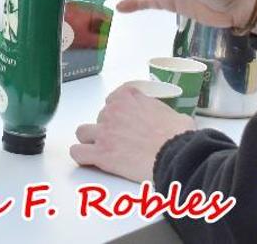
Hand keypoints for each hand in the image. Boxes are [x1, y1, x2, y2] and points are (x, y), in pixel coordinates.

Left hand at [71, 83, 195, 181]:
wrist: (175, 153)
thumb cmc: (178, 135)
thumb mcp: (173, 114)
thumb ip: (160, 112)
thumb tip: (169, 121)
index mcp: (128, 97)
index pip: (113, 99)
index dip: (119, 111)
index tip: (125, 120)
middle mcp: (112, 111)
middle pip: (101, 117)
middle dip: (109, 127)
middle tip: (123, 140)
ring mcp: (104, 132)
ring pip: (83, 132)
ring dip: (90, 139)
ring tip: (102, 149)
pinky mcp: (101, 154)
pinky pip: (78, 152)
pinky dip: (82, 155)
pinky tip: (90, 159)